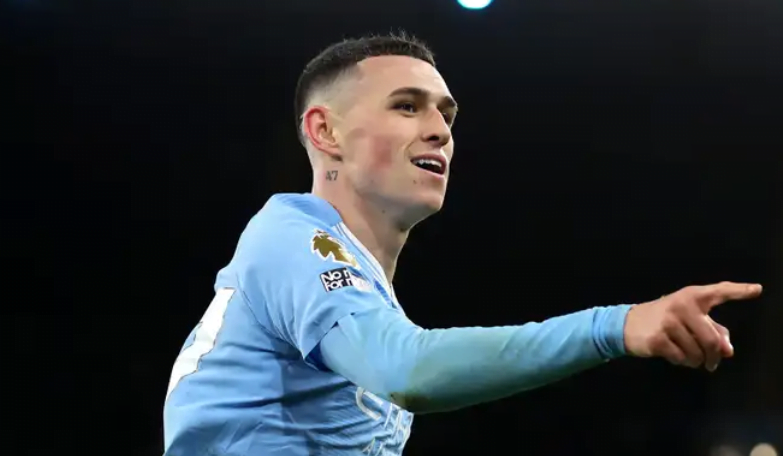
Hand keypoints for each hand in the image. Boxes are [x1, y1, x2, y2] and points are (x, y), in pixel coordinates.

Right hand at [624, 282, 762, 371]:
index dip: (739, 291)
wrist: (628, 324)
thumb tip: (727, 351)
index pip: (719, 292)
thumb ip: (713, 331)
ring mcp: (668, 322)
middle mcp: (681, 306)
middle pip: (711, 340)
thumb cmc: (665, 320)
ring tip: (686, 355)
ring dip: (695, 360)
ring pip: (697, 353)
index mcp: (692, 297)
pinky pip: (681, 358)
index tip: (757, 290)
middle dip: (713, 357)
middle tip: (712, 364)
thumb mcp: (689, 319)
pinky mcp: (658, 338)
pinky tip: (673, 354)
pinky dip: (681, 361)